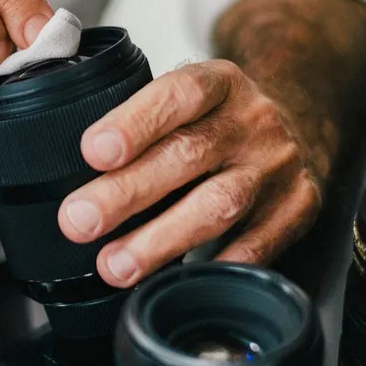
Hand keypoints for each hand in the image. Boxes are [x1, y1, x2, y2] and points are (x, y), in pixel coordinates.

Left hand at [58, 60, 324, 287]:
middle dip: (128, 192)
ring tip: (115, 264)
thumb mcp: (188, 100)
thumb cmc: (219, 119)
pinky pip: (254, 248)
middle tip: (79, 220)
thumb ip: (141, 121)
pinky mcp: (297, 209)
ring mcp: (277, 167)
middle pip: (189, 155)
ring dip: (160, 239)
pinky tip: (173, 283)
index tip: (92, 151)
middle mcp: (253, 121)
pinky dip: (211, 268)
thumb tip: (65, 168)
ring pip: (219, 204)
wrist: (299, 125)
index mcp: (220, 82)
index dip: (135, 122)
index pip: (179, 94)